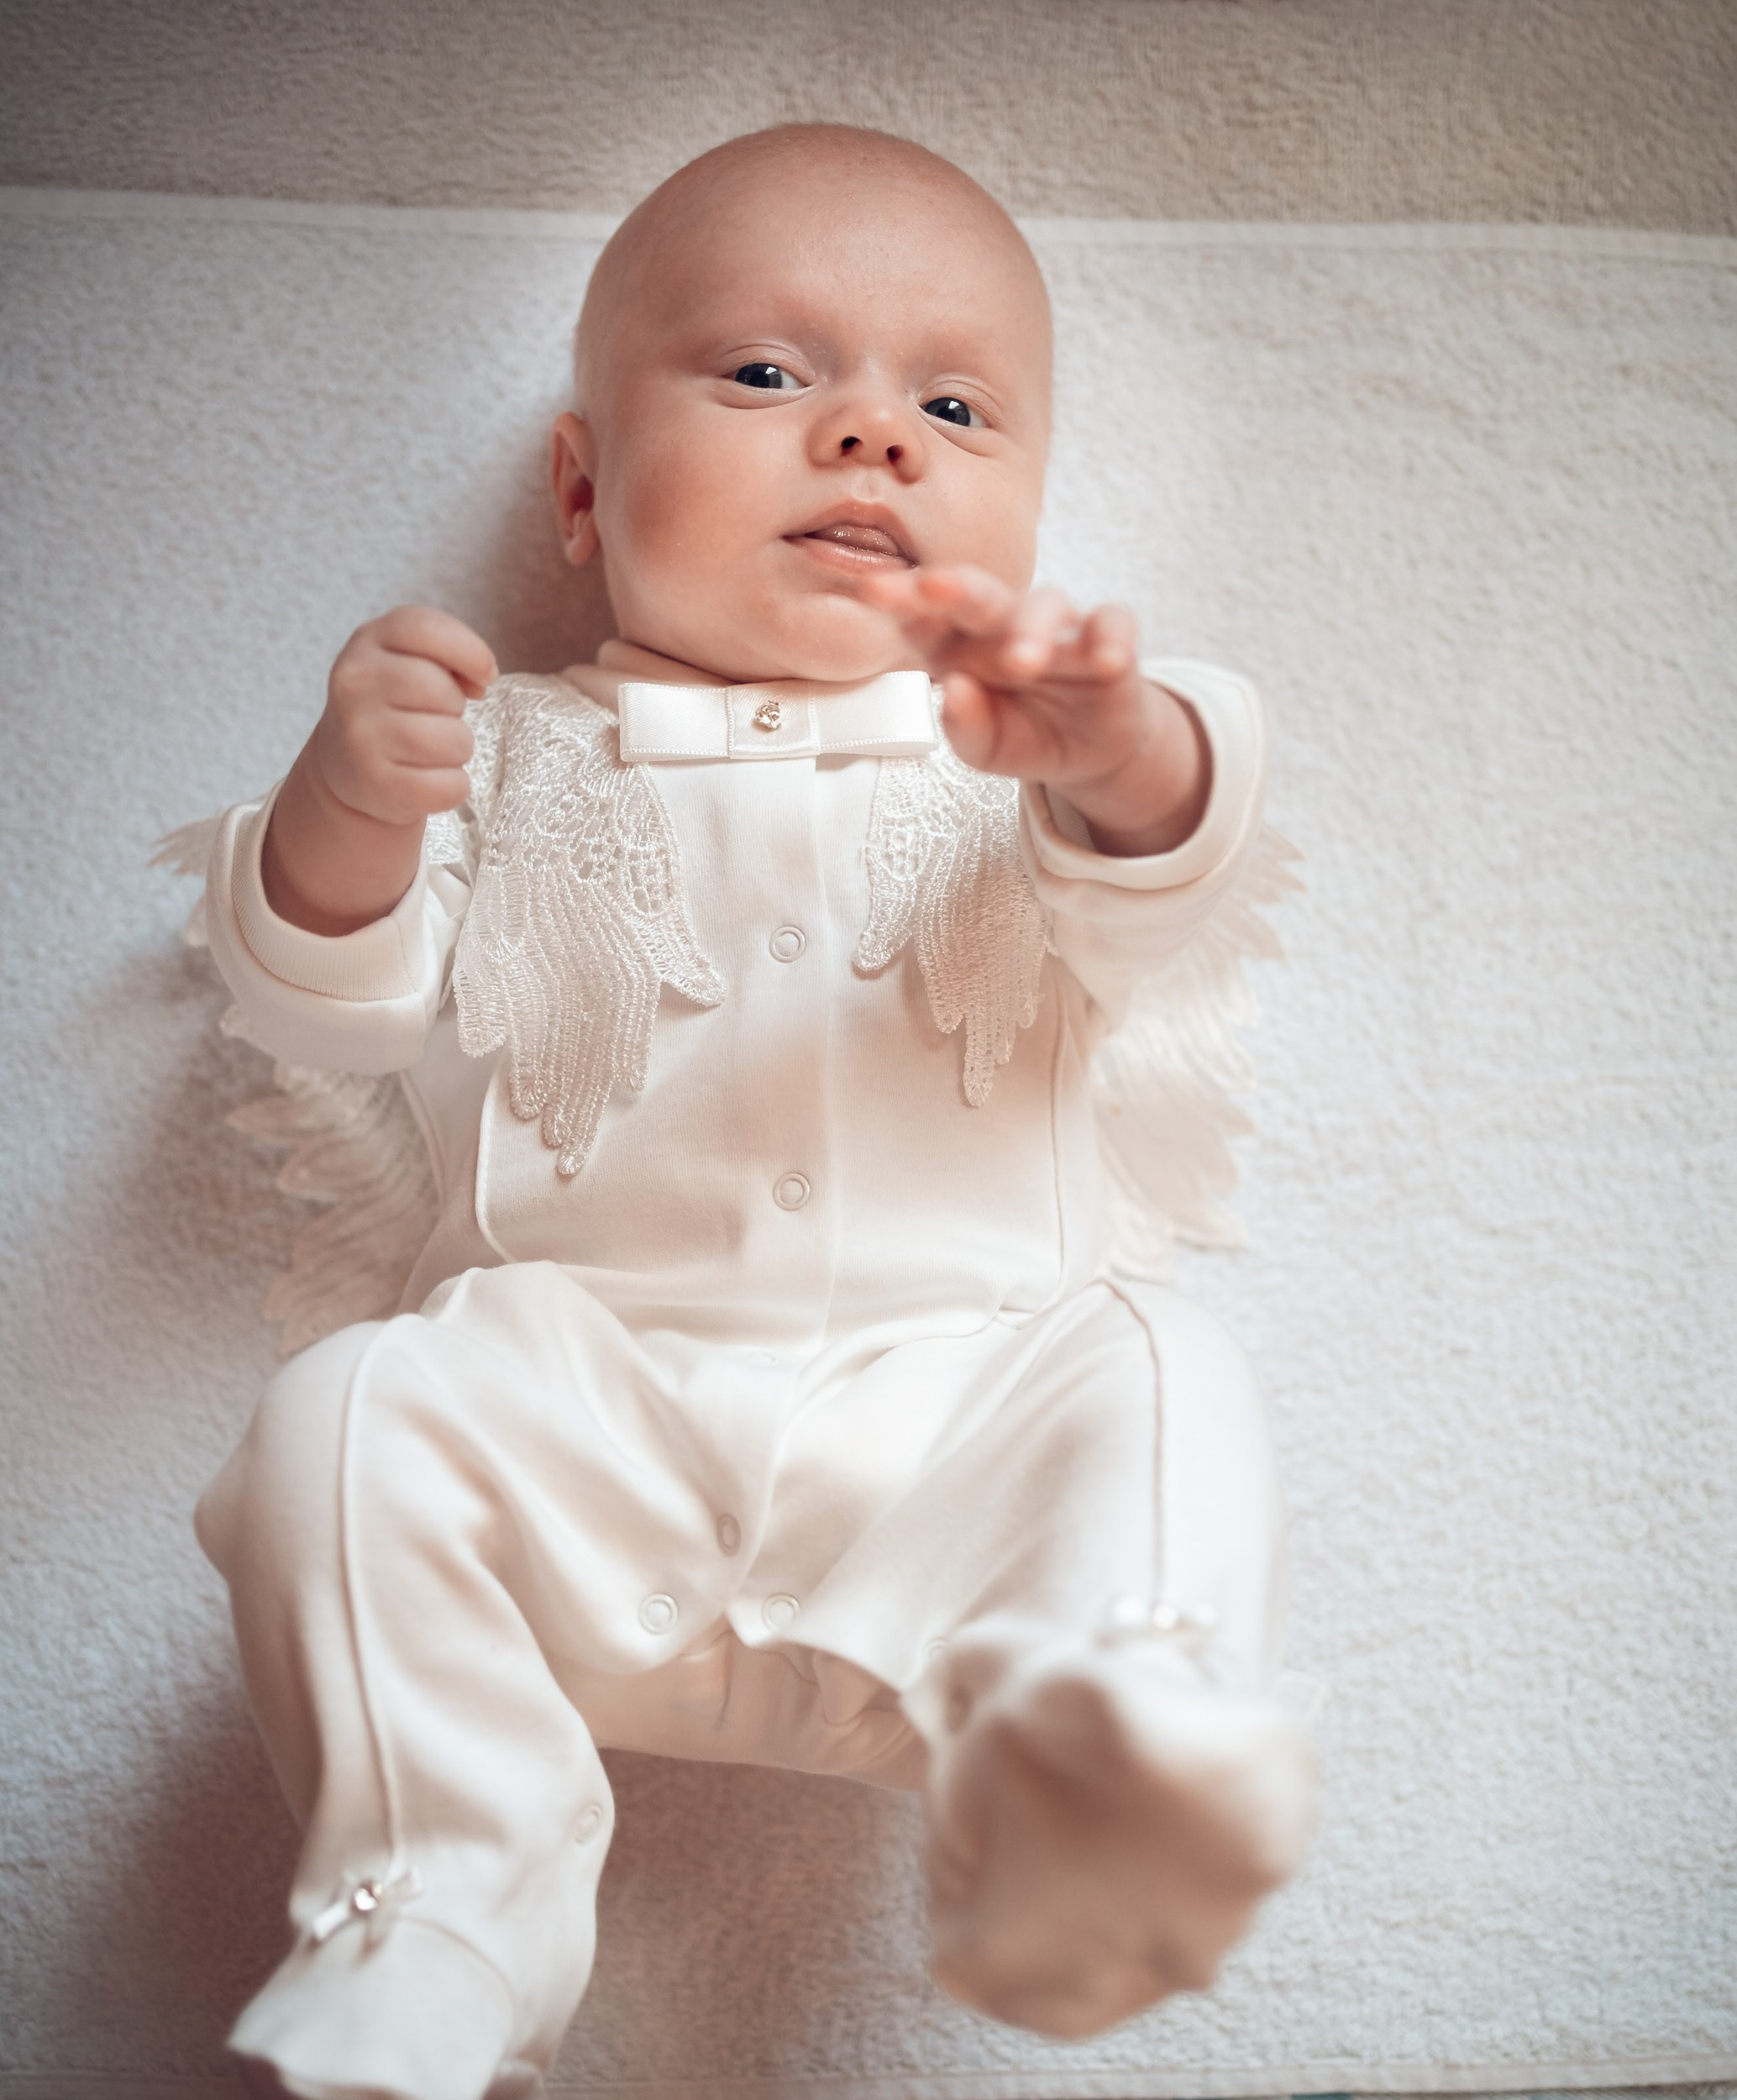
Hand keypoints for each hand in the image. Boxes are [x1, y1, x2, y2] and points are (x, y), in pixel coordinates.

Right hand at [312, 605, 495, 826]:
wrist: (346, 763)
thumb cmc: (394, 702)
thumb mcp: (407, 658)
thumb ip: (446, 652)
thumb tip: (480, 679)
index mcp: (367, 642)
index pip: (426, 630)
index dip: (471, 652)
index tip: (484, 677)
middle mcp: (355, 684)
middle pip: (444, 692)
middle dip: (456, 709)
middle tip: (436, 717)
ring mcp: (360, 736)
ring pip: (453, 742)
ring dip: (457, 750)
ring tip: (430, 749)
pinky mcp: (375, 784)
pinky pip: (450, 786)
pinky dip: (453, 787)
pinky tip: (427, 778)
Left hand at [858, 565, 1208, 856]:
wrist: (1088, 749)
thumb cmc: (1024, 732)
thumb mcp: (985, 749)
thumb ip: (964, 728)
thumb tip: (955, 691)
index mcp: (958, 645)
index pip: (926, 617)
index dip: (904, 601)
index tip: (876, 591)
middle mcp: (1004, 624)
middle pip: (980, 596)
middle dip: (956, 588)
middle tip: (934, 587)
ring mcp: (1058, 626)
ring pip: (1044, 606)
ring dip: (1032, 629)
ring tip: (1023, 662)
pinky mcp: (1108, 638)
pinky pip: (1113, 623)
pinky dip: (1111, 638)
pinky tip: (1107, 660)